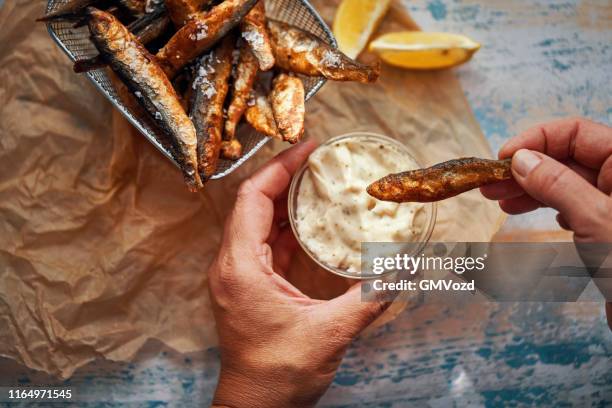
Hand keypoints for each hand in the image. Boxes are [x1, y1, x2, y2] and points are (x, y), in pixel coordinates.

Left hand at [209, 140, 392, 407]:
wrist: (255, 407)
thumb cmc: (279, 373)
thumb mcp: (330, 333)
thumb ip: (369, 297)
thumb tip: (405, 268)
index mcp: (241, 266)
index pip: (253, 198)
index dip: (280, 167)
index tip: (308, 148)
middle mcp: (233, 265)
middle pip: (253, 204)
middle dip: (285, 177)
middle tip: (319, 160)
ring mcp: (239, 275)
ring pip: (257, 222)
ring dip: (285, 200)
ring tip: (317, 182)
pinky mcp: (250, 286)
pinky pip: (265, 243)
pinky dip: (287, 226)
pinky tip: (313, 221)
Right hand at [480, 117, 611, 329]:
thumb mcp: (596, 219)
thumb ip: (558, 185)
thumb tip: (521, 159)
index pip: (576, 133)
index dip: (536, 140)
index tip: (503, 159)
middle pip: (566, 158)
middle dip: (526, 168)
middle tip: (490, 184)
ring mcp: (611, 203)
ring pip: (564, 183)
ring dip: (529, 189)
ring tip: (499, 201)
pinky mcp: (605, 227)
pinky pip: (570, 206)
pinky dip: (545, 207)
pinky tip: (529, 213)